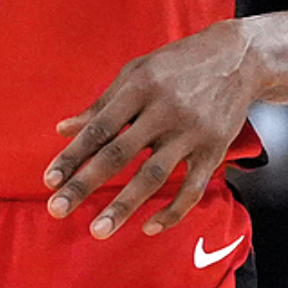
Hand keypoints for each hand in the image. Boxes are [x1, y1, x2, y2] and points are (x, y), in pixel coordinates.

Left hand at [44, 19, 260, 238]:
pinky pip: (192, 188)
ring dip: (124, 206)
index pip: (98, 128)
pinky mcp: (214, 149)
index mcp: (138, 87)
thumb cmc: (178, 64)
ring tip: (99, 230)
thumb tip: (63, 129)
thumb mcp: (136, 72)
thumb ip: (101, 104)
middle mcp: (163, 110)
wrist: (238, 57)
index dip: (72, 155)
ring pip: (153, 176)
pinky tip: (148, 227)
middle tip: (58, 210)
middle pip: (118, 154)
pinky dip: (171, 211)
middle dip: (85, 184)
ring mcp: (190, 132)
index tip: (49, 180)